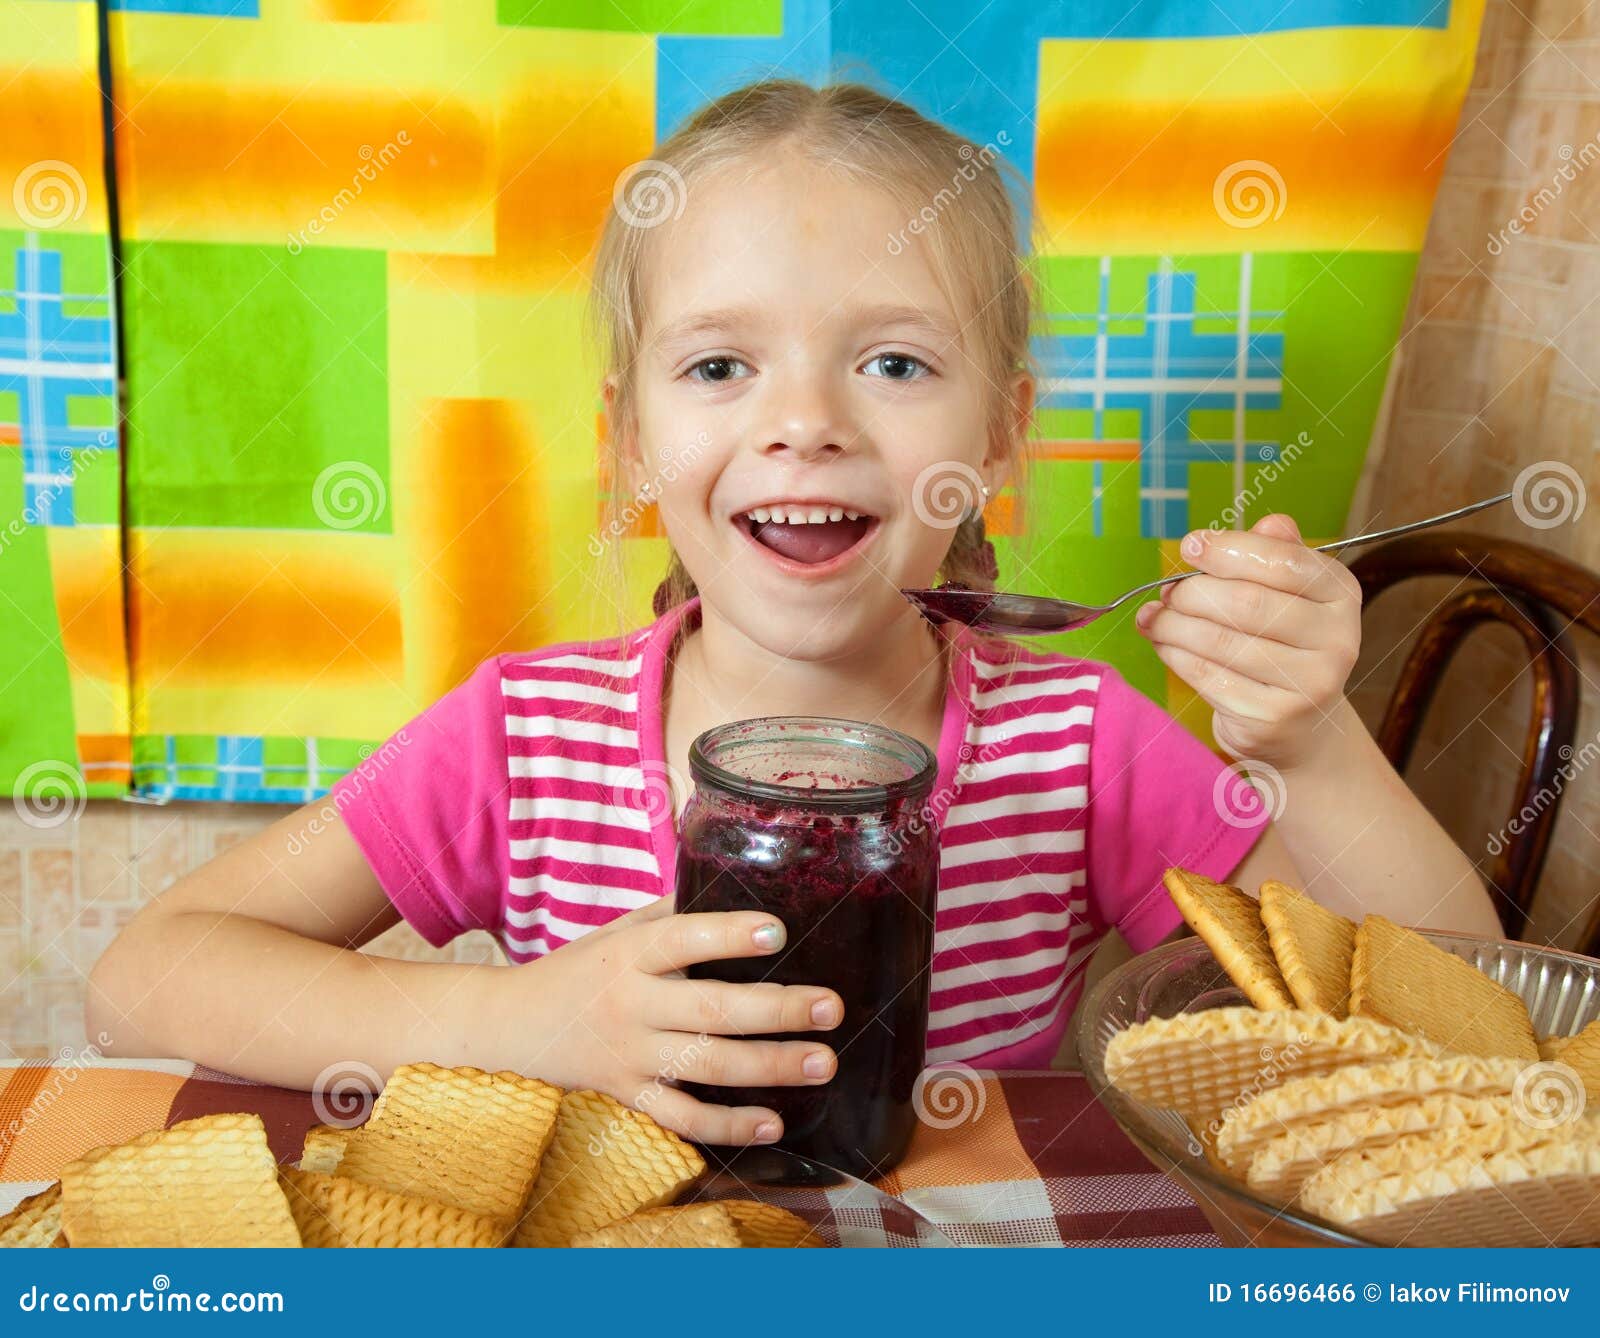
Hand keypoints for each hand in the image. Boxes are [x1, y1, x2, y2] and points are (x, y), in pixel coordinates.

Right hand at [503, 897, 842, 1145]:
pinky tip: (773, 1121)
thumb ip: (673, 914)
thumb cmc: (579, 969)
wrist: (509, 1026)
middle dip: (776, 1010)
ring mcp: (629, 1056)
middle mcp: (630, 1006)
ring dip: (769, 1066)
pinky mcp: (627, 1095)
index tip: (777, 931)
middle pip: (711, 1011)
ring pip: (706, 1066)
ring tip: (822, 1061)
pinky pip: (681, 1117)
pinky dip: (728, 1125)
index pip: (682, 940)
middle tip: (830, 1007)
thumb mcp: (617, 931)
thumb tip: (738, 887)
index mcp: (629, 955)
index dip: (728, 936)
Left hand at [1132, 514, 1362, 769]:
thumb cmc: (1283, 645)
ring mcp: (1307, 683)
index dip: (1229, 550)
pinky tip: (1164, 645)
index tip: (1190, 545)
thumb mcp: (1288, 595)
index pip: (1283, 561)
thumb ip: (1276, 555)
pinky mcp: (1271, 717)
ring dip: (1173, 625)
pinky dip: (1175, 655)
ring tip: (1154, 618)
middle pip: (1246, 603)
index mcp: (1340, 594)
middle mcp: (1336, 638)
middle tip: (1166, 592)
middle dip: (1193, 593)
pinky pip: (1207, 676)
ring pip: (1220, 641)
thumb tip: (1270, 521)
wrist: (1300, 727)